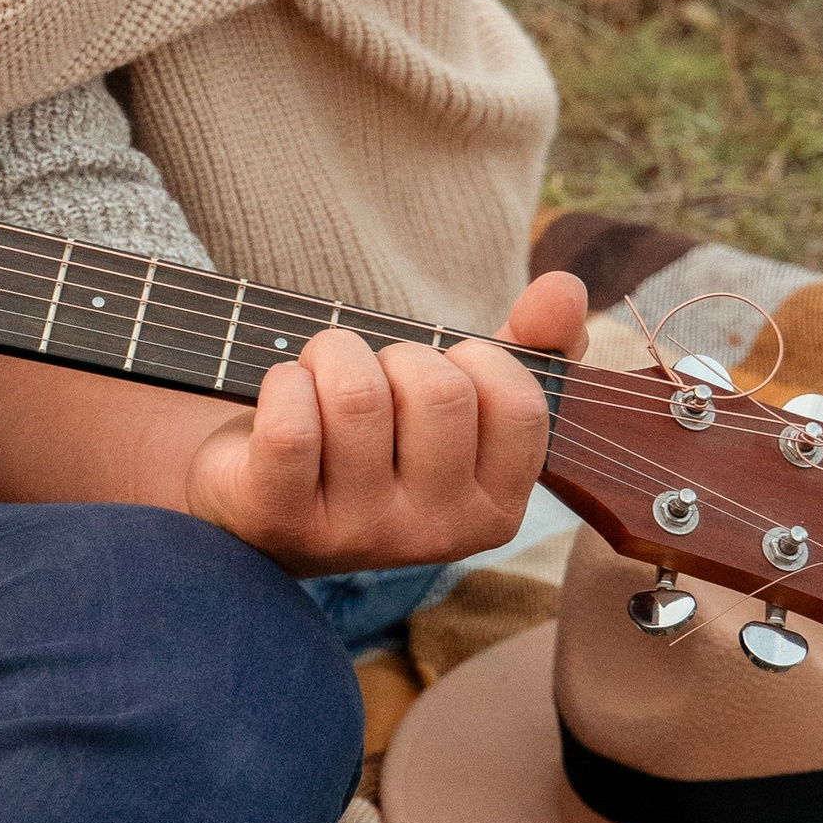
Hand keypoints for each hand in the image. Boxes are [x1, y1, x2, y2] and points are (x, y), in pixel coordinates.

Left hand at [181, 270, 589, 573]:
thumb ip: (526, 348)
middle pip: (438, 392)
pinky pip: (293, 424)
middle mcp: (435, 534)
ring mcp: (357, 534)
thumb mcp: (456, 398)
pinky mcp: (282, 520)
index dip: (473, 360)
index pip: (517, 403)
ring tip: (318, 381)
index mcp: (495, 508)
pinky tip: (282, 400)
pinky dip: (281, 383)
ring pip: (359, 397)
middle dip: (395, 354)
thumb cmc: (371, 438)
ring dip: (330, 358)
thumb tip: (566, 288)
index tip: (437, 372)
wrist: (257, 495)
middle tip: (369, 378)